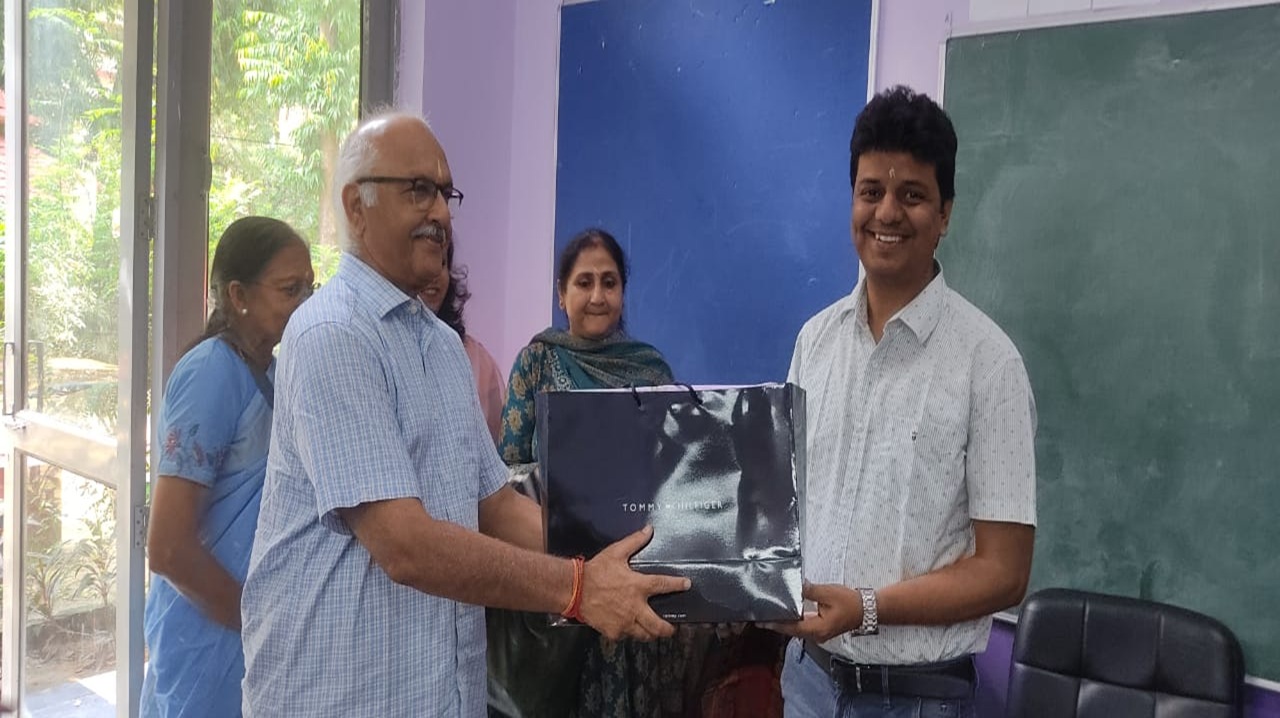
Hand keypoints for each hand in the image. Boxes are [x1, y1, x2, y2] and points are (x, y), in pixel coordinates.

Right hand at [579, 525, 689, 640]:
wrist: (574, 590)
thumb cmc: (596, 571)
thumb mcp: (615, 553)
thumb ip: (634, 542)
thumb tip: (649, 529)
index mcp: (638, 586)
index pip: (663, 585)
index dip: (677, 585)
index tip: (687, 585)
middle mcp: (635, 608)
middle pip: (659, 625)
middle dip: (669, 629)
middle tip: (672, 628)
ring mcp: (624, 623)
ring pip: (644, 635)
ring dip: (650, 633)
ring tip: (652, 631)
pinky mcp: (614, 632)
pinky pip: (626, 636)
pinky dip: (629, 633)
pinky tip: (629, 629)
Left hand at [763, 582, 861, 643]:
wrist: (867, 609)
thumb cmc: (849, 602)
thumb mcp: (828, 593)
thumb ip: (809, 590)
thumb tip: (795, 586)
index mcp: (817, 629)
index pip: (791, 628)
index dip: (775, 624)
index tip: (761, 622)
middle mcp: (816, 635)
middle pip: (792, 631)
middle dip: (776, 624)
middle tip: (760, 617)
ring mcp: (818, 634)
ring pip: (797, 630)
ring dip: (784, 623)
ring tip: (769, 614)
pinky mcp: (820, 630)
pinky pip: (803, 627)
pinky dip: (793, 621)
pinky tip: (786, 613)